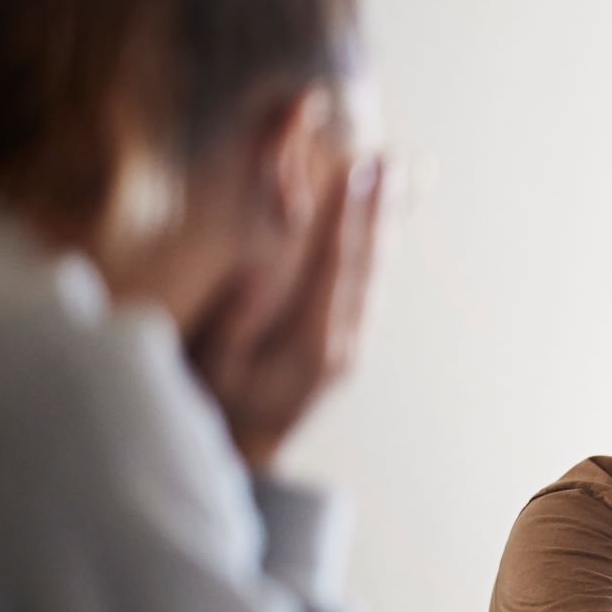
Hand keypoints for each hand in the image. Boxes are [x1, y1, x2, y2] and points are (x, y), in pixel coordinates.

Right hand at [188, 149, 386, 469]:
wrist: (249, 452)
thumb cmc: (219, 409)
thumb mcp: (215, 373)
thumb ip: (234, 327)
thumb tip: (252, 274)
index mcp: (312, 346)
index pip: (334, 269)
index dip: (346, 218)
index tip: (354, 173)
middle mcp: (342, 342)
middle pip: (364, 265)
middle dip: (375, 210)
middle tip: (387, 159)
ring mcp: (351, 344)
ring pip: (374, 273)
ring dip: (384, 222)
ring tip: (396, 173)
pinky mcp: (349, 344)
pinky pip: (368, 286)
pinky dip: (377, 246)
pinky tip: (383, 214)